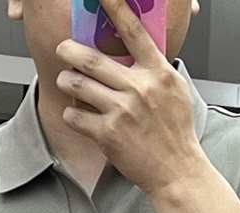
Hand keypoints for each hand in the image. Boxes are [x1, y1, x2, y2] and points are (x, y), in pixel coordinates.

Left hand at [55, 0, 208, 195]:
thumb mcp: (175, 91)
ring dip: (66, 81)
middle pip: (92, 58)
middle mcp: (139, 89)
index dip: (115, 6)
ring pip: (78, 84)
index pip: (133, 31)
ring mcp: (122, 112)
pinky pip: (75, 115)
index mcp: (157, 73)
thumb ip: (155, 68)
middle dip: (69, 50)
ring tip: (67, 82)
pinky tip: (78, 114)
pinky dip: (72, 113)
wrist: (177, 170)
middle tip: (63, 49)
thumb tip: (136, 49)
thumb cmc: (176, 133)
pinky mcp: (108, 134)